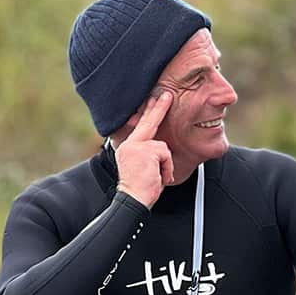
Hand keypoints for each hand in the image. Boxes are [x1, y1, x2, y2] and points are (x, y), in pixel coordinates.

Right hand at [115, 91, 174, 207]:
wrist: (133, 200)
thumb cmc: (140, 188)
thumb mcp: (144, 167)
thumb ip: (149, 154)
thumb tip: (160, 145)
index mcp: (128, 147)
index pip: (140, 126)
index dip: (147, 112)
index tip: (152, 99)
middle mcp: (129, 144)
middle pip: (148, 122)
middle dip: (159, 108)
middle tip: (167, 94)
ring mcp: (136, 146)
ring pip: (163, 147)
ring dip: (165, 164)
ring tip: (157, 177)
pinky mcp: (145, 151)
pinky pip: (165, 155)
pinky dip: (166, 168)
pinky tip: (158, 177)